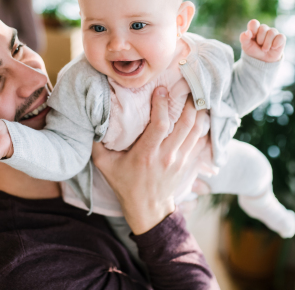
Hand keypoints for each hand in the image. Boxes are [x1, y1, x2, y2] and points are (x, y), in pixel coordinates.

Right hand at [92, 87, 205, 234]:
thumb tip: (91, 119)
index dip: (162, 104)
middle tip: (185, 85)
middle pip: (185, 124)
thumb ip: (96, 144)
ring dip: (198, 111)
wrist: (147, 209)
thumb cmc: (125, 183)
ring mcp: (180, 160)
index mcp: (146, 154)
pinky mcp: (188, 163)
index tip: (161, 89)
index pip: (160, 125)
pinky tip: (201, 112)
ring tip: (195, 94)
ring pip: (196, 130)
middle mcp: (167, 156)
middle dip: (187, 102)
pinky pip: (201, 140)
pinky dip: (203, 125)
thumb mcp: (105, 165)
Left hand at [239, 19, 285, 62]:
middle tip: (259, 45)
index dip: (253, 29)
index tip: (252, 36)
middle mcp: (264, 29)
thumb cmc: (254, 50)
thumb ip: (244, 38)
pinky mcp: (281, 38)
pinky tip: (273, 47)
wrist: (262, 60)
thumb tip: (247, 32)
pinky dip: (276, 43)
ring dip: (267, 44)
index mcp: (254, 29)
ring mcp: (273, 32)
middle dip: (260, 40)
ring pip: (272, 32)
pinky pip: (280, 37)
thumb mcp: (246, 46)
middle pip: (263, 28)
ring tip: (265, 49)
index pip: (254, 23)